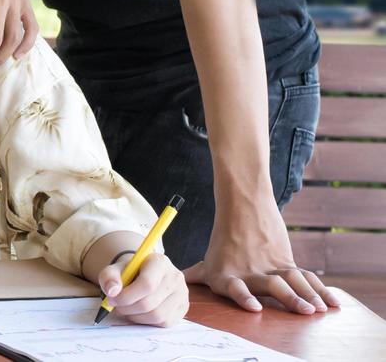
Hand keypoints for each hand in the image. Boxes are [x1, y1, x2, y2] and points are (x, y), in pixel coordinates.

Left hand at [99, 252, 188, 326]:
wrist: (143, 275)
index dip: (127, 296)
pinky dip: (147, 321)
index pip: (147, 284)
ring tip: (126, 309)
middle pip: (150, 303)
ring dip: (136, 317)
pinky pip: (164, 322)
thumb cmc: (129, 273)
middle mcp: (175, 277)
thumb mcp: (115, 269)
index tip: (112, 298)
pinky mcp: (183, 308)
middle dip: (128, 308)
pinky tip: (138, 313)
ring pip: (157, 315)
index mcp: (159, 262)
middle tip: (117, 306)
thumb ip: (109, 277)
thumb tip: (112, 291)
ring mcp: (182, 294)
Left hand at [183, 210, 339, 313]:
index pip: (235, 288)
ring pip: (291, 281)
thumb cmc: (224, 238)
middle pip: (270, 286)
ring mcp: (269, 266)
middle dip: (288, 299)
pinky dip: (320, 291)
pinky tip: (333, 303)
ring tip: (318, 308)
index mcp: (225, 276)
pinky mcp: (286, 261)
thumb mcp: (210, 258)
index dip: (244, 297)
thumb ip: (199, 273)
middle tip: (304, 310)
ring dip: (307, 295)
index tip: (255, 307)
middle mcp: (249, 273)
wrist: (243, 203)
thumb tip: (181, 279)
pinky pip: (305, 277)